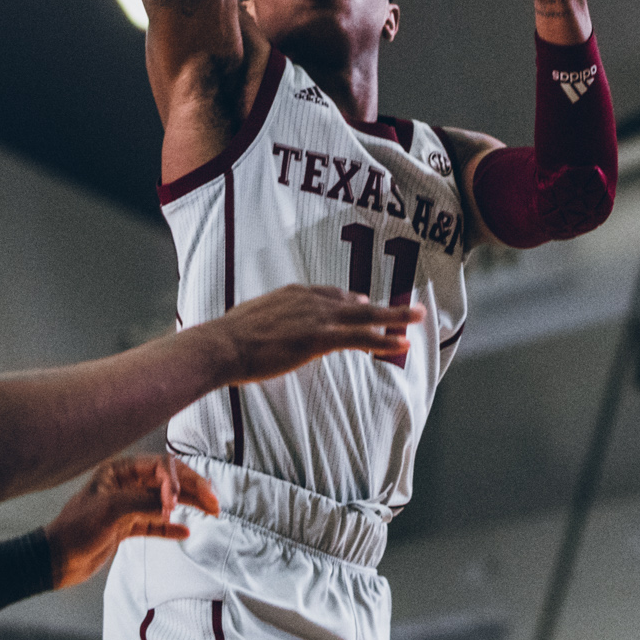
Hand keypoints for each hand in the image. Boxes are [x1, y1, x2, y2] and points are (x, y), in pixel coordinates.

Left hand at [45, 455, 221, 587]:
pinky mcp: (126, 527)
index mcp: (118, 472)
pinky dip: (170, 528)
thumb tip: (172, 504)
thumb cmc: (75, 530)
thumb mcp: (110, 511)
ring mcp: (127, 506)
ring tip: (211, 512)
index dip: (175, 481)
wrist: (55, 560)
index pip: (159, 467)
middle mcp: (125, 485)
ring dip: (188, 506)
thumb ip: (143, 503)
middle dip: (192, 489)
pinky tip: (185, 532)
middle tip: (214, 502)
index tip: (177, 503)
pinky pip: (155, 524)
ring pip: (165, 502)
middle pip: (167, 481)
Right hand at [212, 285, 422, 382]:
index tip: (365, 301)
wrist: (221, 345)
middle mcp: (309, 301)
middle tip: (409, 307)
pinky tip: (400, 344)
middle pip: (356, 301)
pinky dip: (383, 340)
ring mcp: (316, 319)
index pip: (330, 294)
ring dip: (395, 317)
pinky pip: (359, 338)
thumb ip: (269, 320)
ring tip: (418, 318)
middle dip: (384, 305)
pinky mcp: (318, 339)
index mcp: (293, 295)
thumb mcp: (251, 320)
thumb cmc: (229, 339)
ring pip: (365, 316)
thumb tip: (266, 329)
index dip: (352, 299)